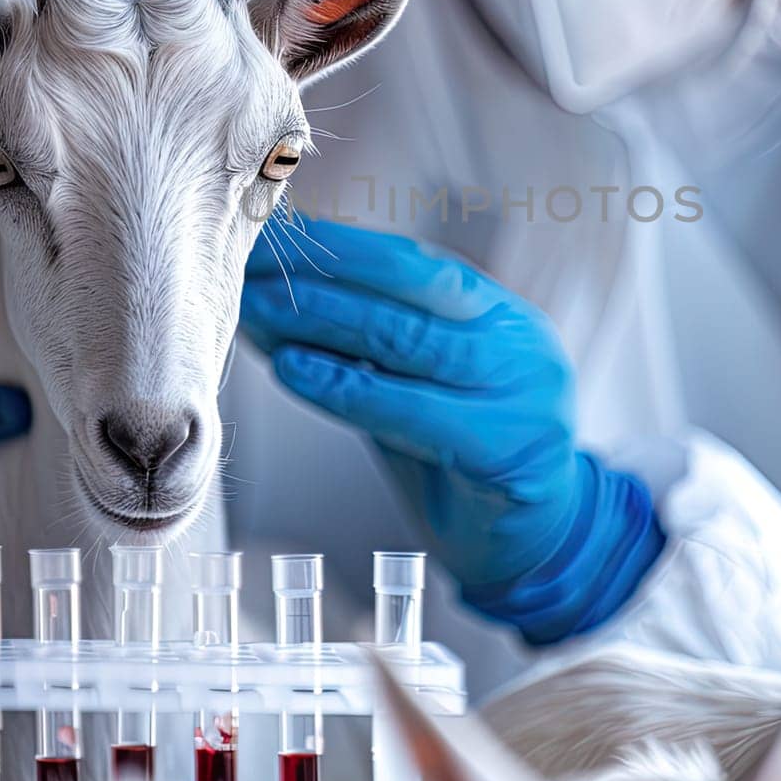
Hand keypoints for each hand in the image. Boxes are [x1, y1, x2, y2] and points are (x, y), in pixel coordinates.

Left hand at [240, 220, 661, 642]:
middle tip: (246, 262)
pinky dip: (345, 389)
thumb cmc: (462, 459)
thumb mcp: (417, 387)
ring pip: (409, 341)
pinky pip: (413, 411)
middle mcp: (519, 340)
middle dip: (319, 273)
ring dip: (320, 320)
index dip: (338, 245)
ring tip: (254, 308)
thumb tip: (270, 299)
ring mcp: (523, 392)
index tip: (269, 235)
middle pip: (409, 289)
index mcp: (499, 312)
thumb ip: (363, 346)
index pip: (413, 261)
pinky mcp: (508, 449)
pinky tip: (293, 369)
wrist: (534, 545)